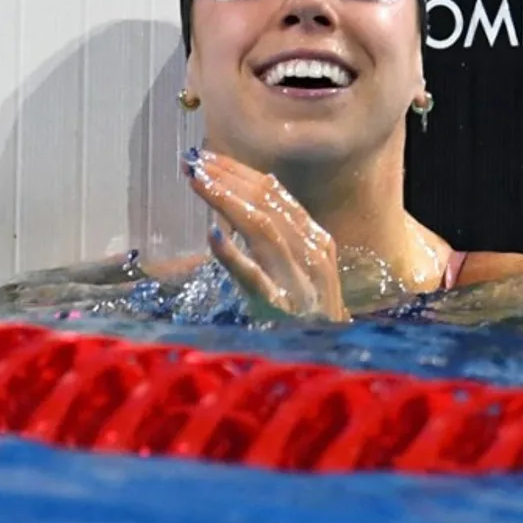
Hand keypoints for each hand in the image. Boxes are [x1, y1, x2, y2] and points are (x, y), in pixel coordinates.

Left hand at [180, 147, 349, 322]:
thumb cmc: (309, 321)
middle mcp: (312, 256)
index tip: (208, 156)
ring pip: (263, 230)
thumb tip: (265, 184)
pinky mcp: (280, 312)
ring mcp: (298, 283)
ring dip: (227, 200)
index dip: (240, 172)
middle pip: (268, 205)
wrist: (329, 365)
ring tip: (198, 182)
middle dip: (229, 178)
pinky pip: (255, 278)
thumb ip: (286, 235)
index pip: (276, 195)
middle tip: (193, 160)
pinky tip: (212, 235)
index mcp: (317, 243)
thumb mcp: (305, 273)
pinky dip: (234, 255)